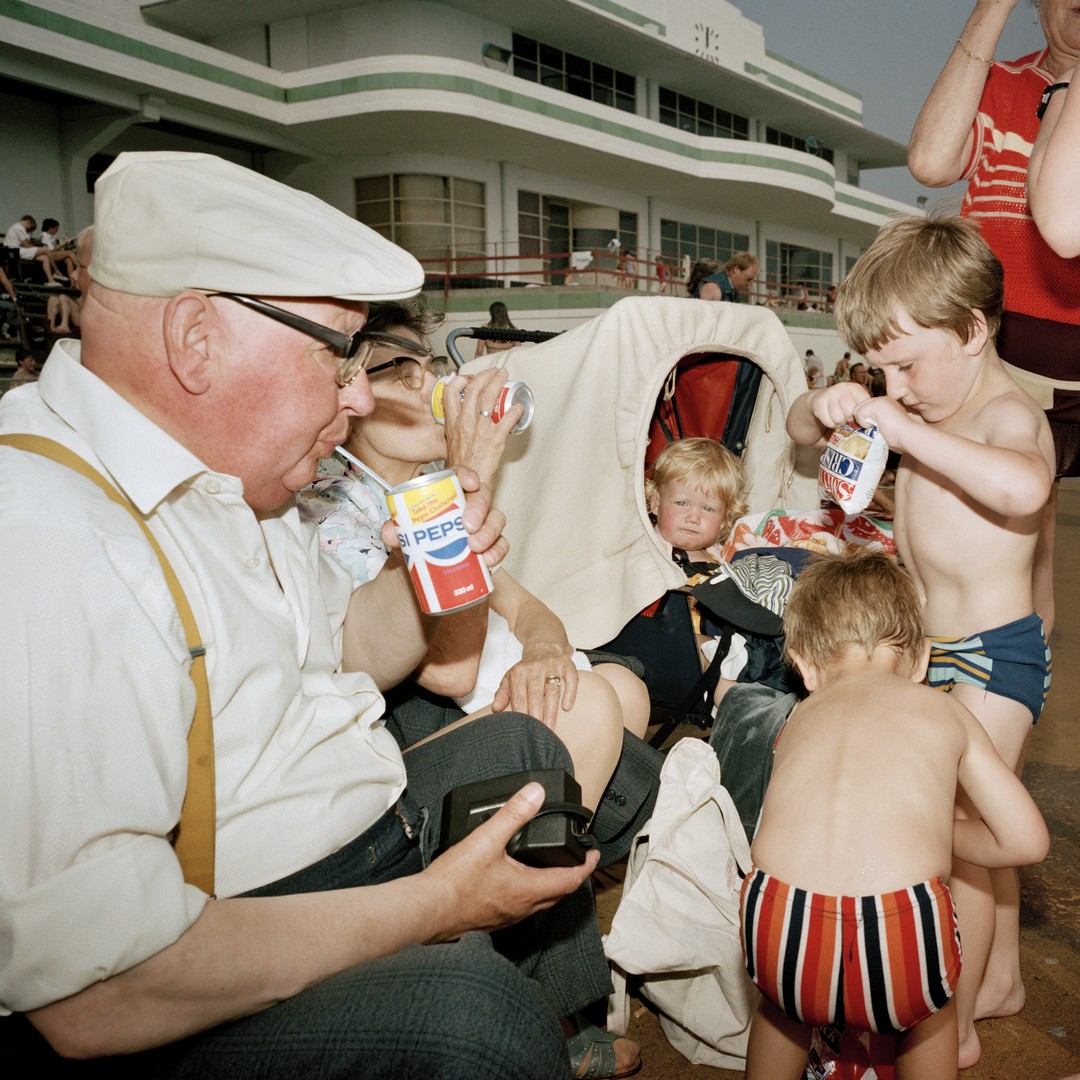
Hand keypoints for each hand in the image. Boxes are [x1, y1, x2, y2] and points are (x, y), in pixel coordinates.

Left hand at [379, 465, 508, 567]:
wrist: (427, 567)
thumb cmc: (420, 541)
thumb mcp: (406, 534)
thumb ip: (397, 530)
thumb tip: (389, 530)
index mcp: (450, 495)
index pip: (461, 477)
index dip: (468, 476)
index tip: (470, 483)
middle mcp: (469, 506)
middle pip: (483, 498)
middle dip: (479, 509)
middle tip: (467, 526)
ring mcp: (482, 525)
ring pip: (496, 520)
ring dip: (489, 532)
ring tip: (475, 546)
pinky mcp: (490, 545)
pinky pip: (500, 544)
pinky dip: (497, 552)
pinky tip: (488, 560)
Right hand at [423, 782, 598, 934]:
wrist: (426, 912)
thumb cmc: (454, 883)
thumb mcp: (486, 839)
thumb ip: (513, 814)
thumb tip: (535, 793)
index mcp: (527, 889)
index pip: (570, 880)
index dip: (586, 866)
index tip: (594, 854)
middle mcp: (522, 908)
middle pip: (558, 895)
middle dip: (570, 877)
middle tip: (576, 861)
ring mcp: (506, 918)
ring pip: (539, 904)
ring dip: (549, 887)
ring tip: (548, 869)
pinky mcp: (490, 922)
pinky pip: (520, 909)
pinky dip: (527, 895)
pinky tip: (513, 884)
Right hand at [442, 367, 521, 488]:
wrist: (468, 485)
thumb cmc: (461, 467)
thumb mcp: (450, 443)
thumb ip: (455, 429)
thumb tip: (460, 420)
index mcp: (452, 422)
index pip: (450, 392)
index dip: (459, 380)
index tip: (468, 377)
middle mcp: (465, 422)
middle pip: (474, 388)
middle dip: (485, 375)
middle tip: (494, 372)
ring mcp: (481, 429)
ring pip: (490, 396)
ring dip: (499, 382)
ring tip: (504, 376)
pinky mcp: (496, 439)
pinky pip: (508, 418)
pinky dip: (516, 410)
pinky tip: (519, 406)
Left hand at [492, 644, 578, 726]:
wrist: (543, 647)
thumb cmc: (526, 670)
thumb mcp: (511, 678)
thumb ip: (503, 694)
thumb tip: (495, 709)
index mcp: (519, 672)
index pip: (519, 696)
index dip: (521, 714)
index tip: (523, 730)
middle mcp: (535, 667)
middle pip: (536, 695)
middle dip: (536, 716)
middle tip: (537, 734)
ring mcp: (552, 665)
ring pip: (553, 690)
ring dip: (551, 711)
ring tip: (550, 728)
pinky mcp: (567, 664)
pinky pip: (571, 678)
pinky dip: (570, 692)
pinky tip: (567, 707)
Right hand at [809, 382, 871, 429]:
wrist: (821, 399)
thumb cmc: (843, 405)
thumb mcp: (856, 403)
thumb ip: (864, 410)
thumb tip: (871, 424)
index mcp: (856, 388)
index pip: (862, 407)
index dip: (861, 416)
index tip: (858, 418)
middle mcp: (843, 387)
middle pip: (849, 412)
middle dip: (849, 420)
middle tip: (847, 419)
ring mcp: (830, 394)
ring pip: (838, 419)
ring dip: (839, 423)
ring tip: (839, 419)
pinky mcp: (819, 402)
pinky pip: (828, 422)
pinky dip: (830, 424)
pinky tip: (831, 419)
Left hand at [853, 395, 917, 452]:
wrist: (908, 436)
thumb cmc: (899, 437)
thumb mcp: (884, 427)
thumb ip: (874, 422)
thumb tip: (862, 425)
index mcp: (886, 404)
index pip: (865, 408)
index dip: (863, 419)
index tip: (870, 429)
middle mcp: (883, 399)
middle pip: (859, 407)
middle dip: (861, 419)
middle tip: (871, 429)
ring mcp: (880, 400)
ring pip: (857, 409)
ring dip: (862, 421)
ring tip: (874, 428)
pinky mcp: (876, 404)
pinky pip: (858, 413)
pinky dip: (863, 422)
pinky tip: (874, 426)